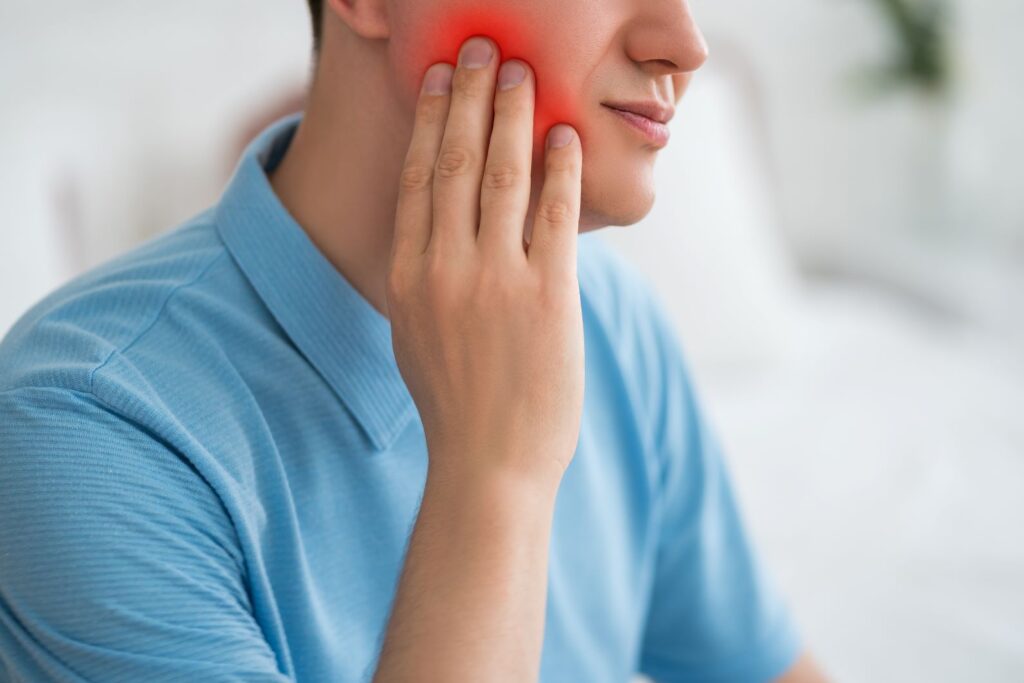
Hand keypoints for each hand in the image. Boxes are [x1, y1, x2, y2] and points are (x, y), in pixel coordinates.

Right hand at [387, 36, 584, 489]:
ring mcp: (494, 282)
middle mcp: (444, 270)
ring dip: (514, 116)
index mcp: (408, 277)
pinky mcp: (546, 299)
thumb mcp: (416, 334)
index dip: (430, 121)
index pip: (418, 179)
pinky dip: (560, 170)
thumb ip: (423, 277)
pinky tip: (566, 135)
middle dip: (470, 97)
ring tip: (523, 73)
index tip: (439, 79)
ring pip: (503, 176)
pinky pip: (553, 216)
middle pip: (456, 162)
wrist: (488, 464)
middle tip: (482, 48)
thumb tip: (439, 228)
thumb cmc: (456, 403)